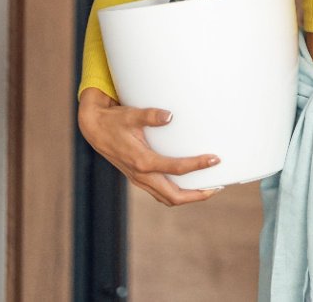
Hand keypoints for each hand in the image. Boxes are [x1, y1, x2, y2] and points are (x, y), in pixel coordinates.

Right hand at [78, 87, 222, 205]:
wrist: (94, 129)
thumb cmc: (115, 121)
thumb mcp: (131, 115)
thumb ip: (150, 115)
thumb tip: (170, 115)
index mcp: (142, 161)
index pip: (176, 169)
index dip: (197, 166)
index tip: (215, 159)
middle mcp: (141, 175)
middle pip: (174, 196)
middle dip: (197, 195)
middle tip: (218, 187)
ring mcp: (139, 179)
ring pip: (167, 198)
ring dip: (188, 197)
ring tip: (208, 189)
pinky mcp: (139, 178)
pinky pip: (160, 192)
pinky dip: (177, 192)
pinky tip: (188, 183)